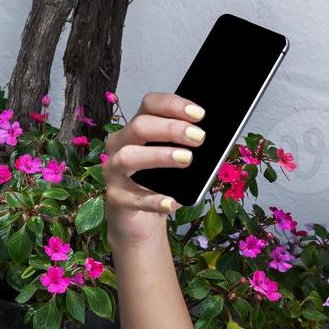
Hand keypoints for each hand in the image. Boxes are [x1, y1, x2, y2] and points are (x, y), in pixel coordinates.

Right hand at [102, 91, 206, 247]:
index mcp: (136, 130)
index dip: (173, 105)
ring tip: (187, 159)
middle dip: (171, 128)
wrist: (138, 223)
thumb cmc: (158, 186)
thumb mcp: (174, 162)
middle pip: (139, 126)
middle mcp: (120, 146)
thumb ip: (185, 148)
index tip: (199, 114)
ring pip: (129, 156)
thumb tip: (214, 143)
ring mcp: (114, 173)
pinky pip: (133, 199)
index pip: (150, 105)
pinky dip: (153, 200)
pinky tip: (171, 202)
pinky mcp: (116, 200)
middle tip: (199, 138)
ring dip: (159, 155)